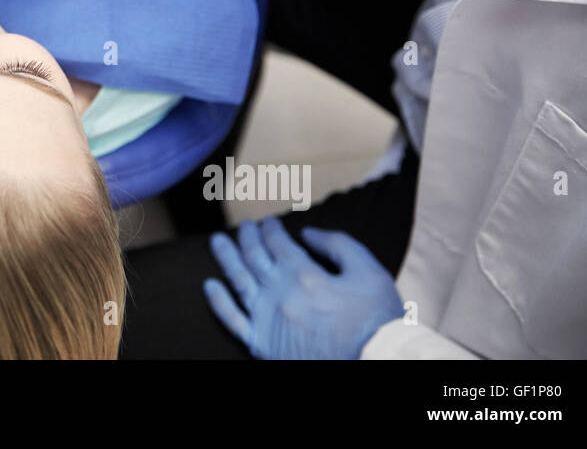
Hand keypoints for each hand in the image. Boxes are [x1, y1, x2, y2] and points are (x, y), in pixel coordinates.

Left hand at [204, 217, 403, 359]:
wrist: (374, 362)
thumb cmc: (376, 319)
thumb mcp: (368, 271)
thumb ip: (337, 245)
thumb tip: (307, 233)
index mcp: (304, 274)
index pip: (277, 243)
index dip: (271, 229)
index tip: (269, 222)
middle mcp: (279, 293)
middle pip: (253, 256)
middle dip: (248, 237)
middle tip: (246, 227)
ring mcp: (267, 319)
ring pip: (237, 281)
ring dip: (226, 258)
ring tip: (217, 242)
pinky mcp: (262, 344)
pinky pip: (232, 320)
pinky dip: (218, 302)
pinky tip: (210, 285)